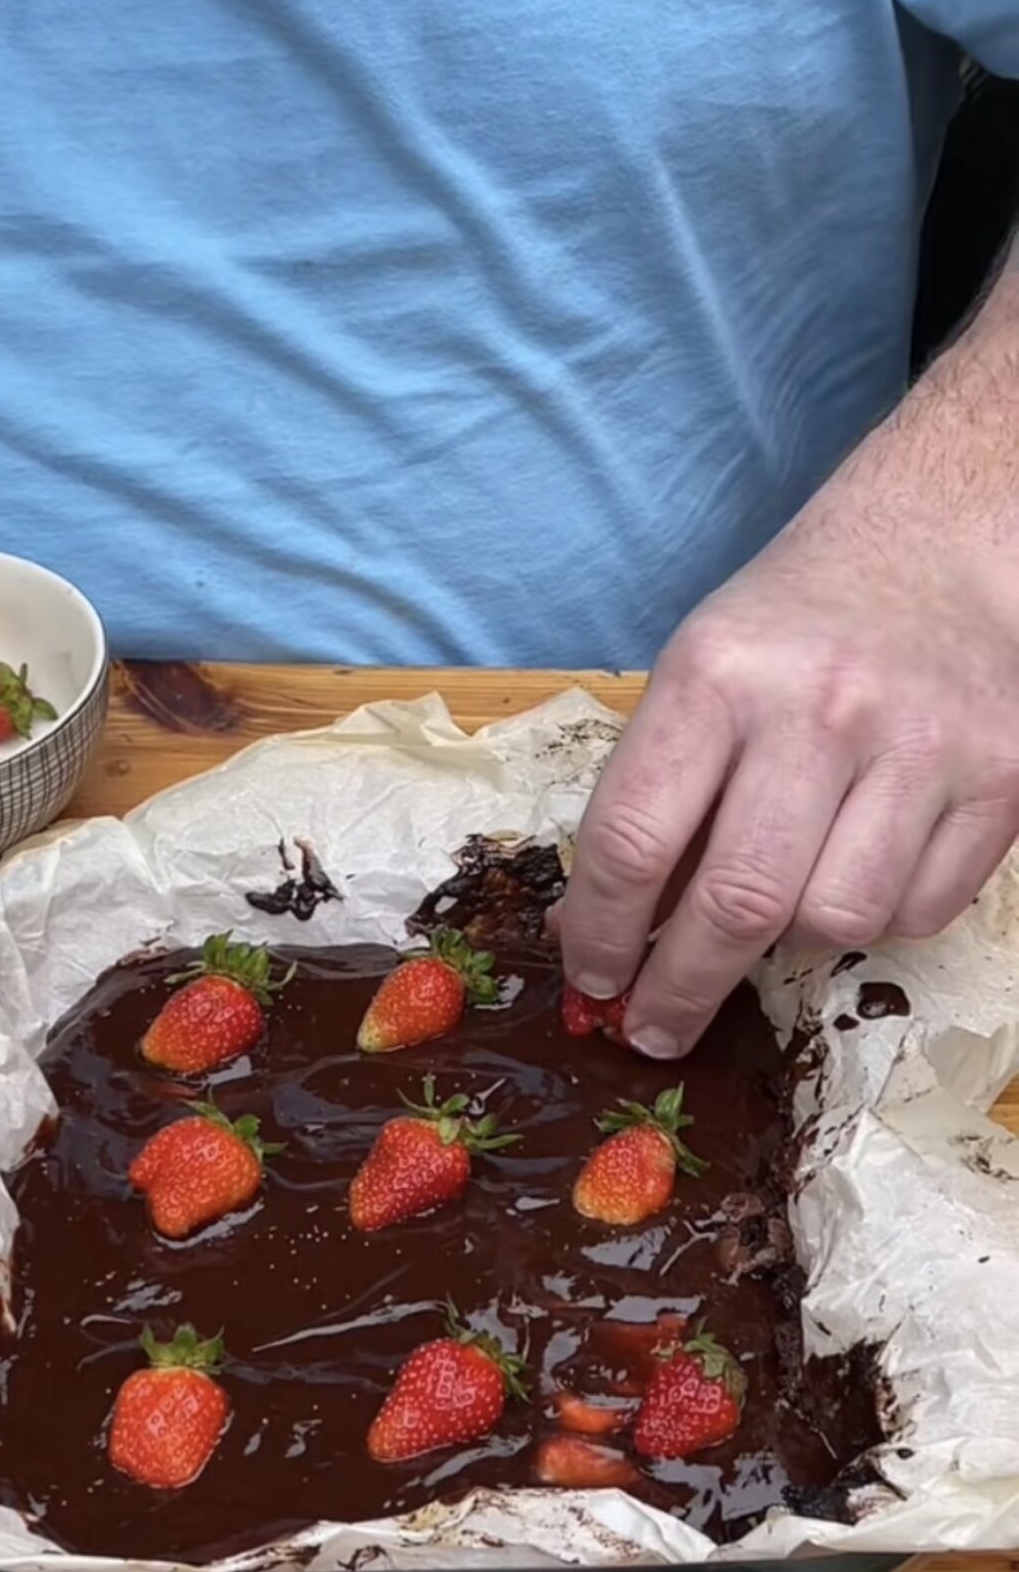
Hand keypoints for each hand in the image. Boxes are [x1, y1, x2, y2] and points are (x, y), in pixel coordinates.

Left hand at [560, 261, 1018, 1056]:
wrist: (940, 545)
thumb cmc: (795, 622)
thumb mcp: (698, 672)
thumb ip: (655, 792)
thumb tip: (612, 933)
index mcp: (718, 674)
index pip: (635, 838)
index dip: (601, 930)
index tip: (592, 977)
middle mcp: (820, 709)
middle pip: (738, 902)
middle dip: (681, 986)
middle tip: (655, 1027)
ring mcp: (921, 746)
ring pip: (836, 921)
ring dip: (791, 943)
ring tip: (779, 905)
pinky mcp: (999, 780)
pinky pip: (919, 912)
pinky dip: (876, 919)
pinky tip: (857, 870)